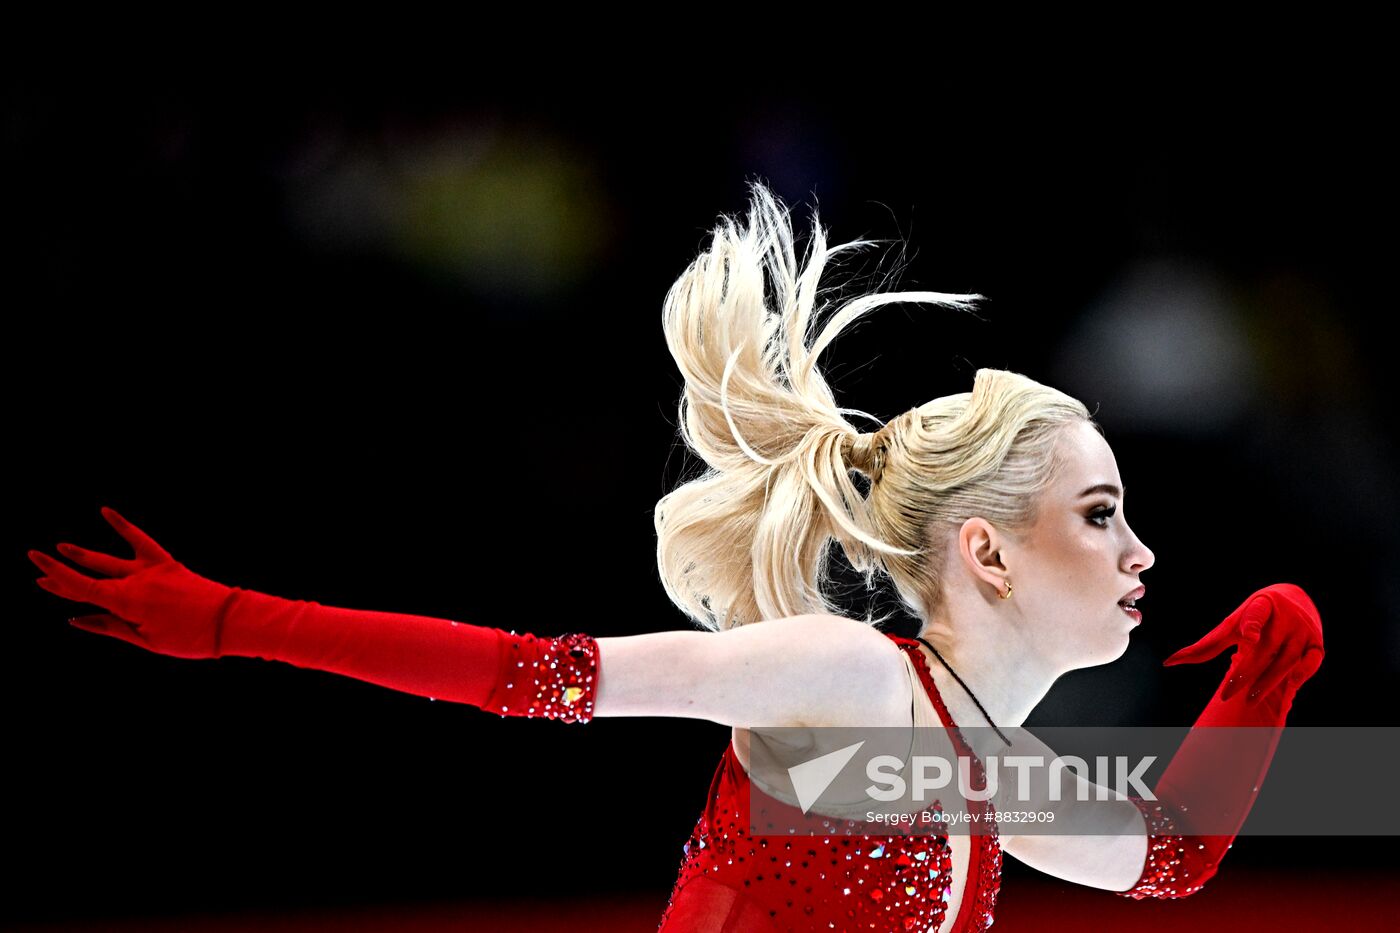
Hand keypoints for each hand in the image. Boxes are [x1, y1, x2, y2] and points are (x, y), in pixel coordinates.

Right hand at [29, 506, 235, 658]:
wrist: (230, 621)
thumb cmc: (190, 638)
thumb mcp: (146, 640)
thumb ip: (110, 626)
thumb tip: (75, 619)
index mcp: (126, 601)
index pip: (82, 589)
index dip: (58, 579)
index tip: (37, 572)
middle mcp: (135, 581)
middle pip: (92, 577)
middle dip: (65, 577)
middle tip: (39, 575)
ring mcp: (152, 569)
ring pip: (110, 560)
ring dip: (86, 555)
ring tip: (63, 547)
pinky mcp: (167, 563)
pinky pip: (142, 541)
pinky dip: (124, 526)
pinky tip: (107, 512)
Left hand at [1162, 582, 1323, 704]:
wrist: (1294, 599)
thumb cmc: (1254, 617)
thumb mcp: (1230, 626)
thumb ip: (1205, 646)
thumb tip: (1168, 663)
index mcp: (1260, 606)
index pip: (1255, 615)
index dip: (1251, 625)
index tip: (1246, 637)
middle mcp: (1284, 617)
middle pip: (1265, 648)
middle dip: (1247, 672)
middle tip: (1228, 693)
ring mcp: (1302, 631)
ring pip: (1286, 660)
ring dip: (1268, 681)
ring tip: (1249, 699)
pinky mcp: (1317, 644)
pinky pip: (1313, 661)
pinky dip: (1303, 674)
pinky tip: (1290, 688)